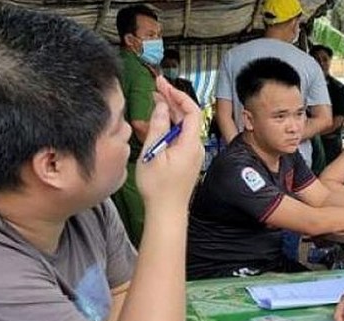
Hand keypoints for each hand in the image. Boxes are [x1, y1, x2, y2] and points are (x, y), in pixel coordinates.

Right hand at [136, 76, 203, 211]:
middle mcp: (194, 147)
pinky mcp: (184, 160)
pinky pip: (176, 139)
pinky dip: (164, 131)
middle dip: (171, 101)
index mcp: (191, 143)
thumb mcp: (152, 152)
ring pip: (179, 127)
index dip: (178, 94)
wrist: (166, 213)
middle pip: (186, 117)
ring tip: (150, 104)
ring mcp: (190, 154)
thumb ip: (157, 126)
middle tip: (155, 88)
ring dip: (165, 115)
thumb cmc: (158, 188)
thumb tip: (161, 106)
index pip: (191, 110)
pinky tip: (148, 127)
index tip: (163, 84)